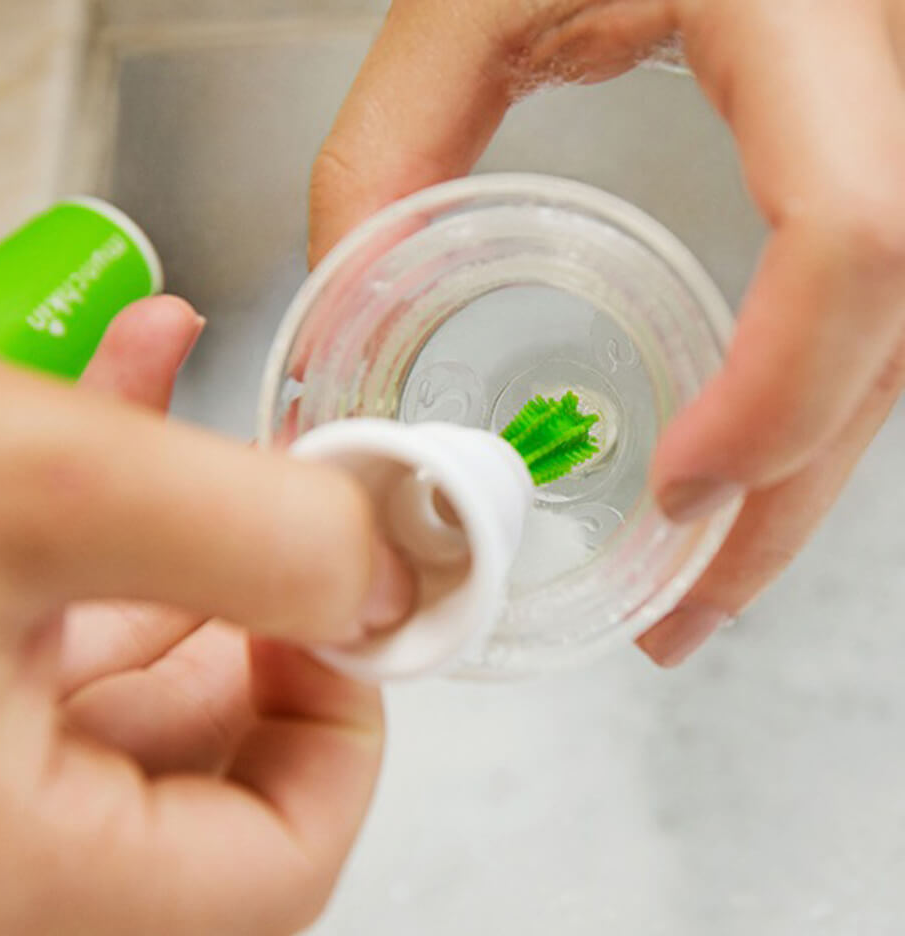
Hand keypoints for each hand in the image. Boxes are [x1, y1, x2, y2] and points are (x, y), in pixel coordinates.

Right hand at [0, 296, 411, 935]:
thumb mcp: (40, 485)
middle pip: (204, 763)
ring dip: (183, 534)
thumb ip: (256, 541)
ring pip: (119, 666)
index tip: (344, 607)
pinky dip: (95, 504)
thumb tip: (384, 578)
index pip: (272, 866)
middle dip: (261, 618)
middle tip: (290, 511)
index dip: (341, 732)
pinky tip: (123, 374)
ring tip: (198, 409)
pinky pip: (37, 607)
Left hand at [308, 0, 904, 665]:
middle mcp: (886, 78)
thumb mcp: (468, 2)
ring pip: (897, 345)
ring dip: (800, 479)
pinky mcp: (872, 159)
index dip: (782, 388)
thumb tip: (348, 305)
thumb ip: (392, 150)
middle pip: (888, 333)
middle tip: (685, 612)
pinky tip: (740, 473)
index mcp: (800, 13)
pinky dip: (803, 411)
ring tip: (704, 579)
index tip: (679, 493)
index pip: (854, 232)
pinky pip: (870, 317)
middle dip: (788, 495)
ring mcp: (897, 122)